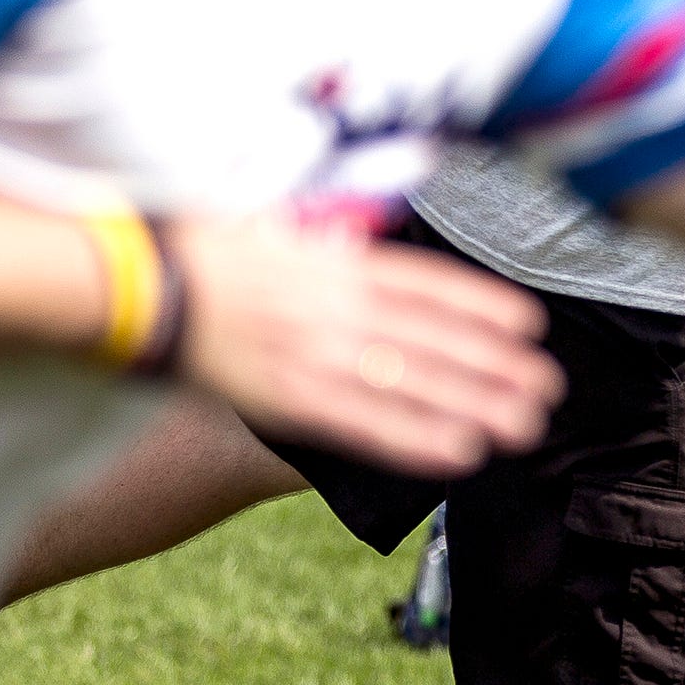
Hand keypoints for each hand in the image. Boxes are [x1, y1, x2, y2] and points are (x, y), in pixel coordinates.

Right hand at [164, 215, 562, 474]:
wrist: (136, 283)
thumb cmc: (201, 254)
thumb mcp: (276, 233)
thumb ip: (326, 251)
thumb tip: (360, 257)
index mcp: (337, 265)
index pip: (430, 286)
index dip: (485, 307)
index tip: (530, 325)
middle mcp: (339, 307)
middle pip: (438, 339)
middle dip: (498, 366)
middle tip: (548, 388)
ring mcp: (318, 353)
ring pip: (416, 383)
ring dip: (477, 405)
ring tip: (526, 424)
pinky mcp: (290, 399)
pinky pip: (369, 425)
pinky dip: (419, 438)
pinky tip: (462, 452)